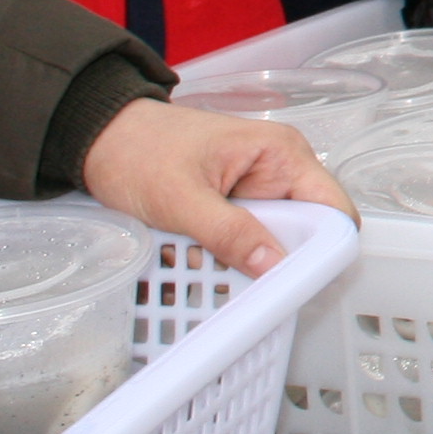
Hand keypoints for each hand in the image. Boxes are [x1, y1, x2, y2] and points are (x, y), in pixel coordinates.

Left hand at [78, 98, 356, 278]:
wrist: (99, 139)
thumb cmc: (138, 152)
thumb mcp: (181, 198)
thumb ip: (229, 232)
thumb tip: (274, 266)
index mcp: (281, 154)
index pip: (333, 207)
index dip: (326, 247)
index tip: (302, 285)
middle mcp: (280, 170)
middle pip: (307, 231)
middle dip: (283, 264)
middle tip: (256, 294)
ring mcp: (258, 189)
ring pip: (276, 242)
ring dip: (254, 265)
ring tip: (224, 285)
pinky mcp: (237, 206)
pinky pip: (250, 241)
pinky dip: (234, 259)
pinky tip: (210, 271)